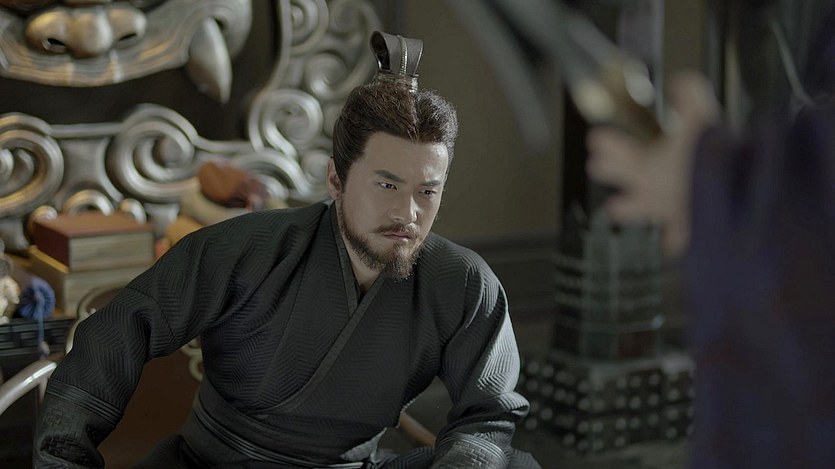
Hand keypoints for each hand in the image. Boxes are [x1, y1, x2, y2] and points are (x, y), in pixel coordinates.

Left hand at [585, 71, 719, 255]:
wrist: (734, 201)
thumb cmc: (712, 162)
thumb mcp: (701, 116)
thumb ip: (688, 94)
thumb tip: (680, 81)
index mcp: (641, 162)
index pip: (607, 147)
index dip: (602, 140)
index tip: (598, 136)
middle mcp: (643, 189)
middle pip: (608, 177)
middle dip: (603, 167)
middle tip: (600, 163)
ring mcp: (659, 212)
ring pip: (629, 211)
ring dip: (624, 206)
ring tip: (617, 206)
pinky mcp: (682, 232)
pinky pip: (671, 238)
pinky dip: (671, 237)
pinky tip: (672, 239)